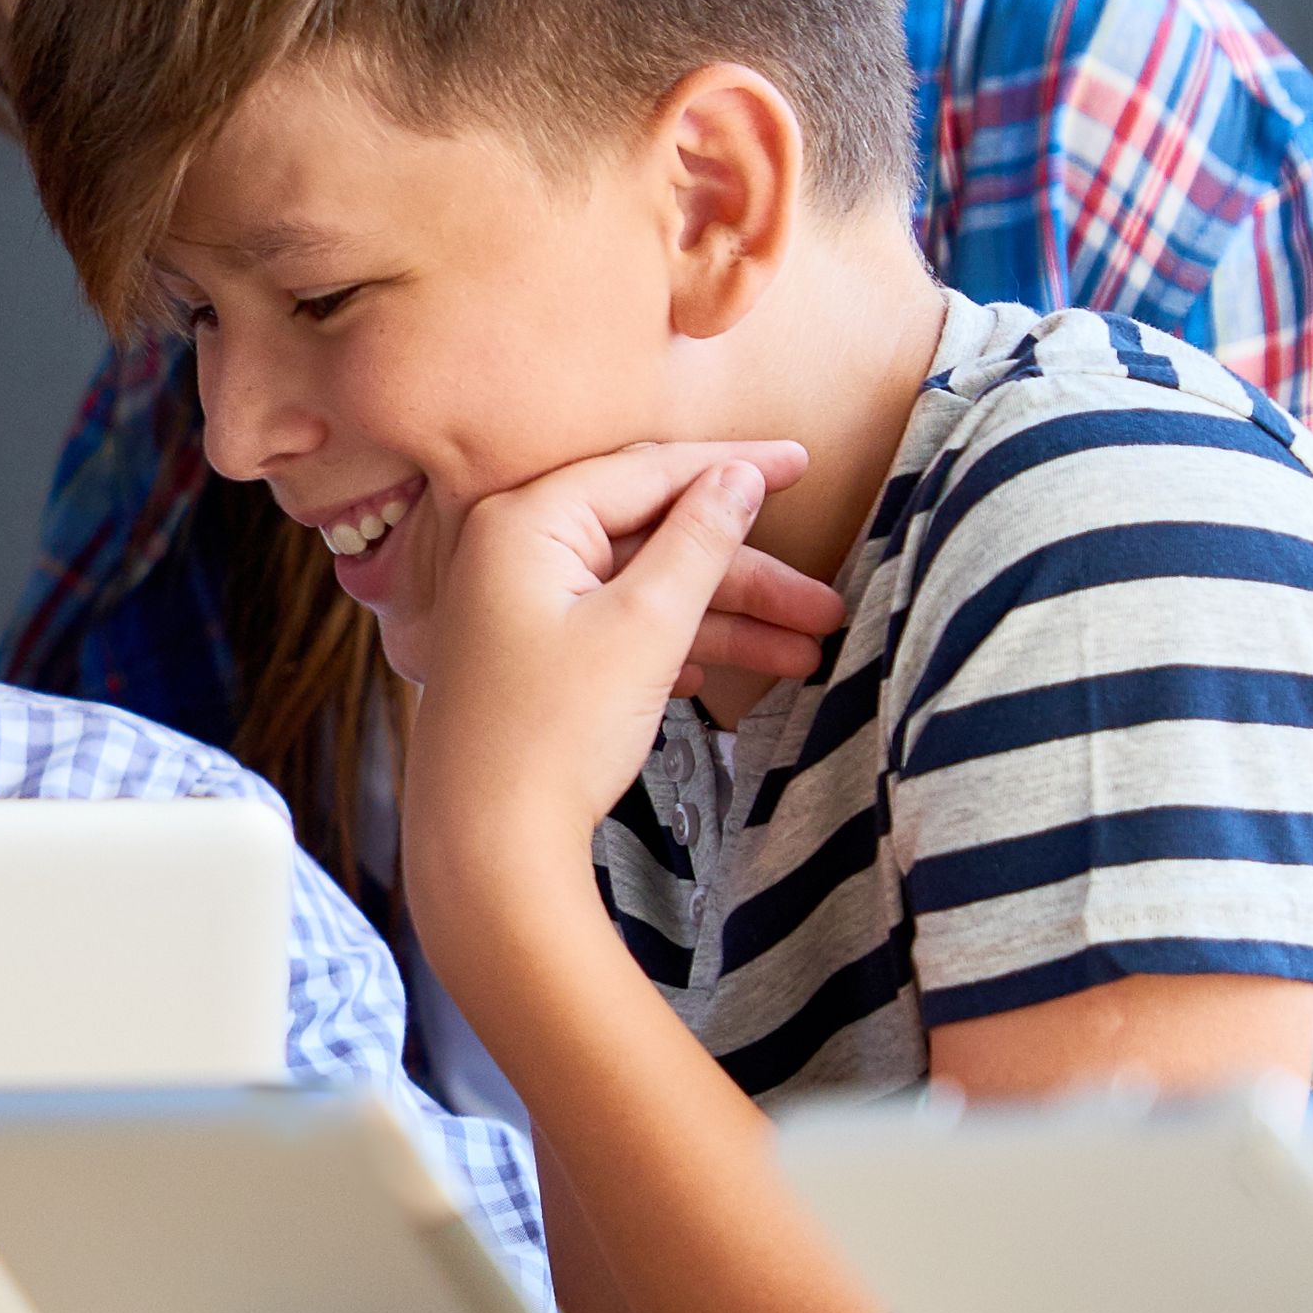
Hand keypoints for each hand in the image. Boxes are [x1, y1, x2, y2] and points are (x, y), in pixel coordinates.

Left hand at [398, 438, 813, 881]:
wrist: (488, 849)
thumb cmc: (555, 733)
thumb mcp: (644, 627)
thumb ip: (697, 542)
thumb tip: (738, 476)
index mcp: (527, 523)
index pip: (648, 473)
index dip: (733, 468)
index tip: (804, 464)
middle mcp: (514, 552)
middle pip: (652, 537)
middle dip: (745, 573)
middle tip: (825, 606)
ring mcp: (519, 609)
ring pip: (643, 591)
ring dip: (726, 620)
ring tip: (810, 654)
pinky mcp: (531, 659)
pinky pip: (617, 630)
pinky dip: (677, 646)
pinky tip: (725, 678)